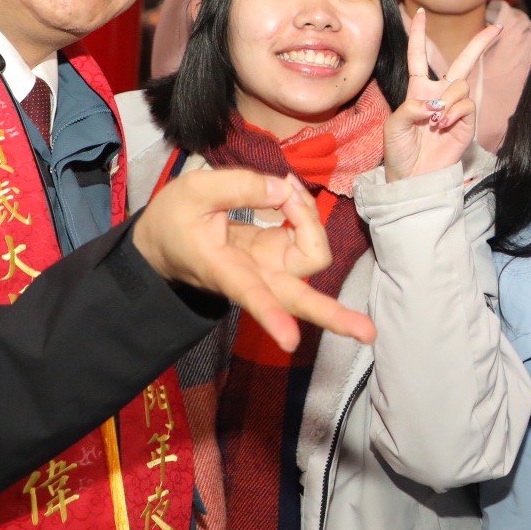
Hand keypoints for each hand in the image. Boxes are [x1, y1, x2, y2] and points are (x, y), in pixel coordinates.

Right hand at [132, 167, 375, 351]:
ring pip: (312, 257)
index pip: (251, 294)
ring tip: (285, 187)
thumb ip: (239, 187)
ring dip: (311, 221)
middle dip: (334, 316)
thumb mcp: (194, 191)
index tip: (291, 342)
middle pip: (301, 300)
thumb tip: (283, 190)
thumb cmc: (173, 220)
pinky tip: (287, 192)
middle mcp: (254, 276)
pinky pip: (307, 235)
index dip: (271, 316)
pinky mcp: (278, 254)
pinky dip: (304, 212)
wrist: (163, 243)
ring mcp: (271, 268)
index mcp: (223, 270)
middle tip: (367, 333)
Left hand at [383, 7, 501, 182]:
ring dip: (447, 100)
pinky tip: (444, 125)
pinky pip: (467, 104)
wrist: (413, 177)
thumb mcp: (395, 125)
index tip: (421, 13)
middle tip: (494, 29)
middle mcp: (439, 94)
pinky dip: (455, 111)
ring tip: (436, 121)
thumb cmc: (399, 152)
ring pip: (461, 85)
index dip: (419, 35)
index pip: (419, 57)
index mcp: (417, 90)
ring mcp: (455, 108)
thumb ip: (411, 107)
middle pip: (461, 62)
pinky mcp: (467, 123)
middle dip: (479, 45)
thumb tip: (434, 102)